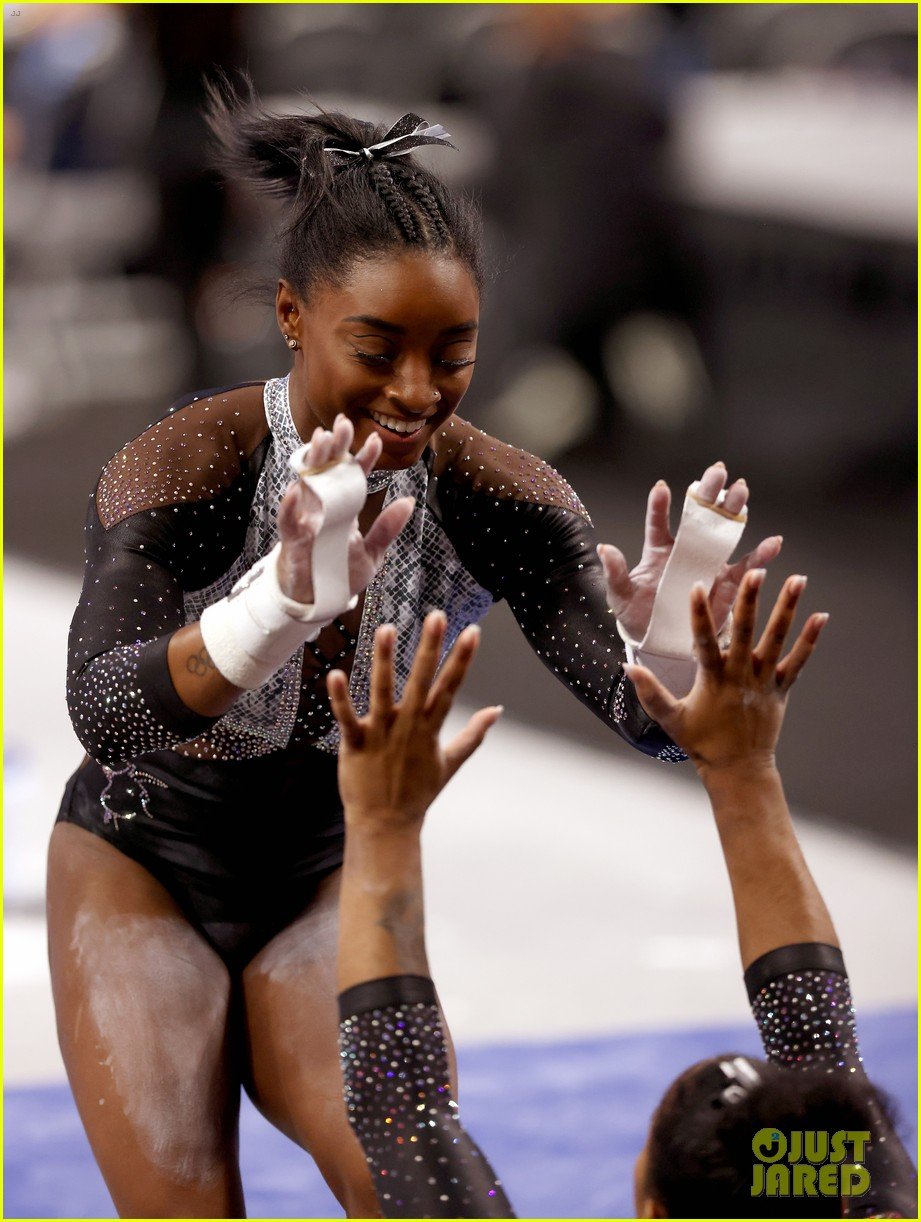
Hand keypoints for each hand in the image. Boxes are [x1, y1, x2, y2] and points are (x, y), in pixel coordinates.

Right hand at [276, 414, 414, 603]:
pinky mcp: (293, 539)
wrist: (318, 601)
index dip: (363, 458)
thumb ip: (387, 529)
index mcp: (345, 508)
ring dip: (313, 462)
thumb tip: (409, 502)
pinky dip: (291, 506)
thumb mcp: (372, 554)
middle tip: (343, 423)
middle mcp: (324, 507)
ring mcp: (306, 520)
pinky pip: (289, 519)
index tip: (375, 439)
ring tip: (321, 440)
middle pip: (329, 470)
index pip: (354, 477)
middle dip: (336, 447)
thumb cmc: (341, 574)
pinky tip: (297, 489)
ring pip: (307, 484)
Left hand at [327, 612, 502, 826]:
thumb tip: (496, 711)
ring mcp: (381, 734)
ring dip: (385, 661)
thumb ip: (473, 734)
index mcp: (430, 728)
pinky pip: (347, 718)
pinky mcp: (355, 744)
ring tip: (388, 628)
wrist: (387, 826)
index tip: (473, 631)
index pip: (451, 687)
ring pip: (383, 692)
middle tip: (438, 616)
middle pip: (423, 681)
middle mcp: (408, 727)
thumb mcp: (450, 763)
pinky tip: (334, 674)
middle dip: (431, 648)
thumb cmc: (417, 793)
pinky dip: (340, 698)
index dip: (462, 659)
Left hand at [598, 462, 782, 642]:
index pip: (658, 522)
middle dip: (707, 493)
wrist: (662, 641)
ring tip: (741, 491)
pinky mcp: (726, 583)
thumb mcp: (621, 596)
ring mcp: (708, 563)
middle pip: (698, 516)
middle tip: (717, 471)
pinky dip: (761, 555)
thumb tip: (605, 548)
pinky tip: (773, 542)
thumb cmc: (638, 615)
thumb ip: (616, 573)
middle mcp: (685, 551)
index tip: (662, 487)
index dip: (660, 505)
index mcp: (659, 550)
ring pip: (724, 532)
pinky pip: (747, 567)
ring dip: (733, 511)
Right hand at [625, 570, 827, 777]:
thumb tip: (628, 666)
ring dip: (787, 608)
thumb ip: (649, 692)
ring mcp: (764, 681)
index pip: (703, 641)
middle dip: (751, 600)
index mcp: (713, 680)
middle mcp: (741, 676)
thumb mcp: (670, 719)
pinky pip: (799, 661)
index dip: (700, 614)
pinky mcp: (781, 689)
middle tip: (757, 571)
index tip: (697, 587)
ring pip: (777, 639)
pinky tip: (821, 616)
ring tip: (797, 579)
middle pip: (746, 632)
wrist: (739, 768)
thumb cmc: (702, 742)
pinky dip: (810, 639)